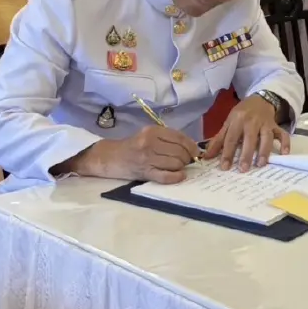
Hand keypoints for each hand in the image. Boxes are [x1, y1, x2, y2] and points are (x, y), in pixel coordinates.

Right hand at [73, 127, 199, 183]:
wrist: (110, 157)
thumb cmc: (133, 146)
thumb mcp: (149, 135)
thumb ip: (167, 138)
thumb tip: (192, 148)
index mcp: (153, 131)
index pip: (180, 137)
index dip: (192, 146)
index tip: (196, 153)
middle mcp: (150, 143)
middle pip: (179, 151)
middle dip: (187, 158)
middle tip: (186, 162)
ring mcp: (146, 158)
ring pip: (175, 163)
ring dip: (181, 167)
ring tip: (179, 167)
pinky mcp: (144, 172)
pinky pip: (165, 176)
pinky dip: (176, 177)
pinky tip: (180, 176)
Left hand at [204, 95, 289, 171]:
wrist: (260, 99)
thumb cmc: (242, 114)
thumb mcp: (228, 122)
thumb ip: (218, 140)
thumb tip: (207, 157)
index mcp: (237, 120)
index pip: (231, 138)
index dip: (227, 153)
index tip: (225, 167)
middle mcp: (252, 121)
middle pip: (249, 139)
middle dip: (246, 154)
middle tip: (243, 169)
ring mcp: (265, 123)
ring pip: (266, 137)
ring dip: (264, 150)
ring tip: (260, 164)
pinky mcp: (276, 126)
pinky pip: (283, 134)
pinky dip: (285, 143)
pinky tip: (284, 153)